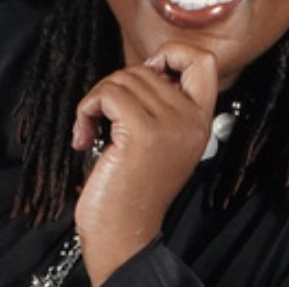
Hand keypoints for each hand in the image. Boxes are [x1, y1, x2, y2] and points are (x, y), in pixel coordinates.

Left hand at [72, 42, 217, 285]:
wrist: (123, 235)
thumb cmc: (133, 189)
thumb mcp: (163, 142)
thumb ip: (164, 104)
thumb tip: (147, 67)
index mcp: (200, 121)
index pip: (203, 61)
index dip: (173, 54)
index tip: (149, 73)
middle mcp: (190, 120)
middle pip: (146, 69)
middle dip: (116, 87)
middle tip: (105, 118)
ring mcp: (168, 124)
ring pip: (123, 78)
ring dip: (97, 100)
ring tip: (94, 129)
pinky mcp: (141, 130)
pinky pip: (107, 93)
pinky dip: (87, 109)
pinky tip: (85, 134)